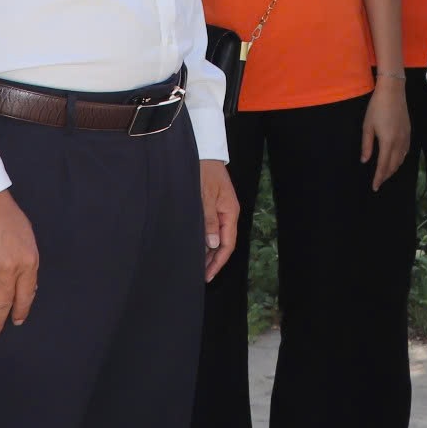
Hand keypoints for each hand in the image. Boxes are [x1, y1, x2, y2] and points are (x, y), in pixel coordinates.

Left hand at [200, 160, 240, 280]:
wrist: (204, 152)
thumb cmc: (204, 171)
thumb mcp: (205, 195)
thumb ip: (208, 219)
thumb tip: (212, 244)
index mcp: (230, 212)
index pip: (227, 244)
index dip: (218, 261)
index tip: (207, 275)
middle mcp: (227, 213)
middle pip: (223, 243)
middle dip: (213, 260)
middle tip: (199, 275)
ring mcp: (221, 210)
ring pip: (216, 237)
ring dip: (208, 251)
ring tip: (196, 265)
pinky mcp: (213, 206)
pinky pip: (211, 228)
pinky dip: (204, 239)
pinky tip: (196, 246)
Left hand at [362, 79, 410, 188]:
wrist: (393, 92)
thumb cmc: (377, 108)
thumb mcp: (367, 126)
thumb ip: (367, 145)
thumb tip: (365, 161)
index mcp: (388, 142)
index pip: (383, 166)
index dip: (379, 178)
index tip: (375, 187)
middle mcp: (399, 143)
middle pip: (394, 165)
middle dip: (386, 175)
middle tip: (379, 182)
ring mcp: (406, 137)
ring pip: (401, 159)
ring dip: (394, 168)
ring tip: (386, 173)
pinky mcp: (409, 132)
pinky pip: (406, 151)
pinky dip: (400, 159)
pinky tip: (396, 159)